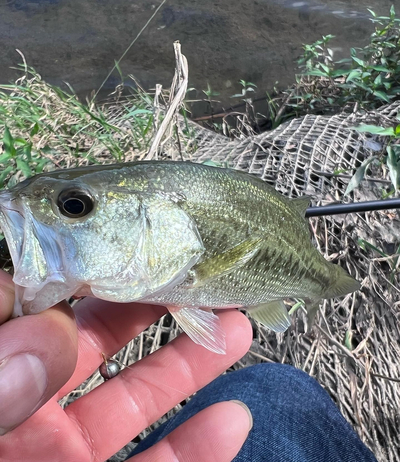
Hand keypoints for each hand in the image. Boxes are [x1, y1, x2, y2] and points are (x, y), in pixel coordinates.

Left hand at [0, 270, 252, 461]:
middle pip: (103, 341)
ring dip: (190, 364)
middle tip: (195, 275)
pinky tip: (231, 419)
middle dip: (154, 304)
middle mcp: (32, 407)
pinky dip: (197, 447)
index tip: (131, 248)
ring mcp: (68, 453)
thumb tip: (50, 330)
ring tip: (234, 327)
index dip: (87, 274)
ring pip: (138, 398)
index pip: (45, 306)